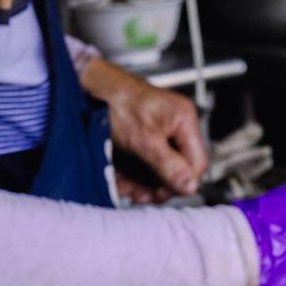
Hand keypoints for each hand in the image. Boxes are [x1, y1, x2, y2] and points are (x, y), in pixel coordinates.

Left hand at [84, 60, 206, 200]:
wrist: (88, 89)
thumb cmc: (115, 101)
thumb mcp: (143, 139)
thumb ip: (168, 165)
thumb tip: (189, 187)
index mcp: (183, 120)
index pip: (196, 162)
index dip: (182, 182)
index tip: (162, 194)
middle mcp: (175, 127)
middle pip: (178, 169)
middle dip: (158, 186)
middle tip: (142, 196)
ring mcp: (159, 135)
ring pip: (159, 171)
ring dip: (144, 185)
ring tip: (128, 190)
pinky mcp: (144, 141)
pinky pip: (145, 166)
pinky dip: (134, 177)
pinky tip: (122, 182)